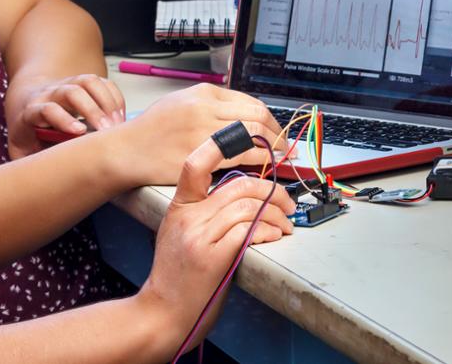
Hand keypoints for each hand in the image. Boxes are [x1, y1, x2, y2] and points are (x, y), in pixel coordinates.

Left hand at [6, 74, 125, 158]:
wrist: (27, 102)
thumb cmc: (27, 132)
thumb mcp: (19, 148)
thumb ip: (26, 163)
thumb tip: (40, 180)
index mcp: (32, 111)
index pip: (46, 109)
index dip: (63, 119)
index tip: (81, 132)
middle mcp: (50, 94)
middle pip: (71, 92)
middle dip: (92, 110)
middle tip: (108, 131)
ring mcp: (67, 85)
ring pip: (88, 82)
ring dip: (107, 101)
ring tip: (118, 124)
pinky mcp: (81, 82)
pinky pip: (101, 81)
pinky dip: (114, 96)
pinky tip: (120, 115)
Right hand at [115, 84, 289, 184]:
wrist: (127, 149)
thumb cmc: (151, 129)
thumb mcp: (180, 103)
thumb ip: (210, 106)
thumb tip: (243, 115)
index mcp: (202, 93)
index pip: (250, 102)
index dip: (270, 119)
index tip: (276, 130)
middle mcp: (204, 109)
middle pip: (257, 117)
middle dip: (277, 134)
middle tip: (284, 146)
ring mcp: (202, 132)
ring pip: (253, 136)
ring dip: (272, 149)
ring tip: (277, 158)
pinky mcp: (200, 156)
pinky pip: (239, 158)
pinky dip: (257, 163)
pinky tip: (260, 168)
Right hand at [137, 136, 295, 354]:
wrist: (163, 310)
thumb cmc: (175, 273)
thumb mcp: (177, 231)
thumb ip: (202, 209)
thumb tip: (242, 195)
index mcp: (179, 206)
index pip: (195, 163)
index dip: (221, 145)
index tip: (248, 141)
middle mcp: (188, 217)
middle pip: (238, 186)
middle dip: (272, 191)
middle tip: (287, 202)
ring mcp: (199, 237)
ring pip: (248, 208)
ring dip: (276, 215)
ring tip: (285, 224)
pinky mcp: (213, 258)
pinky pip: (248, 232)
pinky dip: (268, 231)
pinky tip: (273, 236)